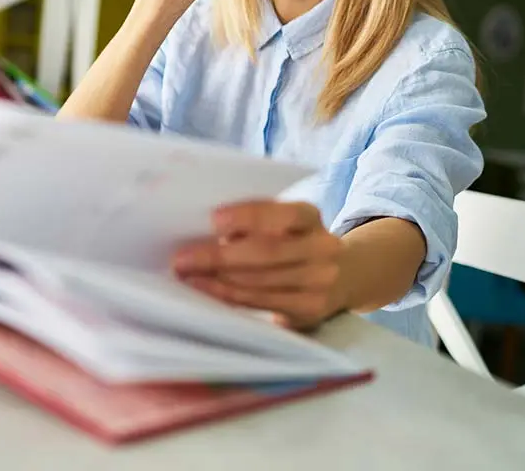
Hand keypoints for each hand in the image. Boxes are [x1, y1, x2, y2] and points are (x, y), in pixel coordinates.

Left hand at [172, 201, 347, 330]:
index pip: (283, 214)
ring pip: (260, 281)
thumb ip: (258, 222)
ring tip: (188, 275)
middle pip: (268, 252)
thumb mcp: (286, 223)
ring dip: (218, 279)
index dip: (249, 216)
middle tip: (183, 257)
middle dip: (220, 255)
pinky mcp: (308, 309)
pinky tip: (208, 289)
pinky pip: (260, 302)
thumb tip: (204, 228)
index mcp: (311, 217)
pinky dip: (229, 296)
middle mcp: (322, 248)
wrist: (341, 275)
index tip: (214, 219)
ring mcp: (319, 282)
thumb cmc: (294, 241)